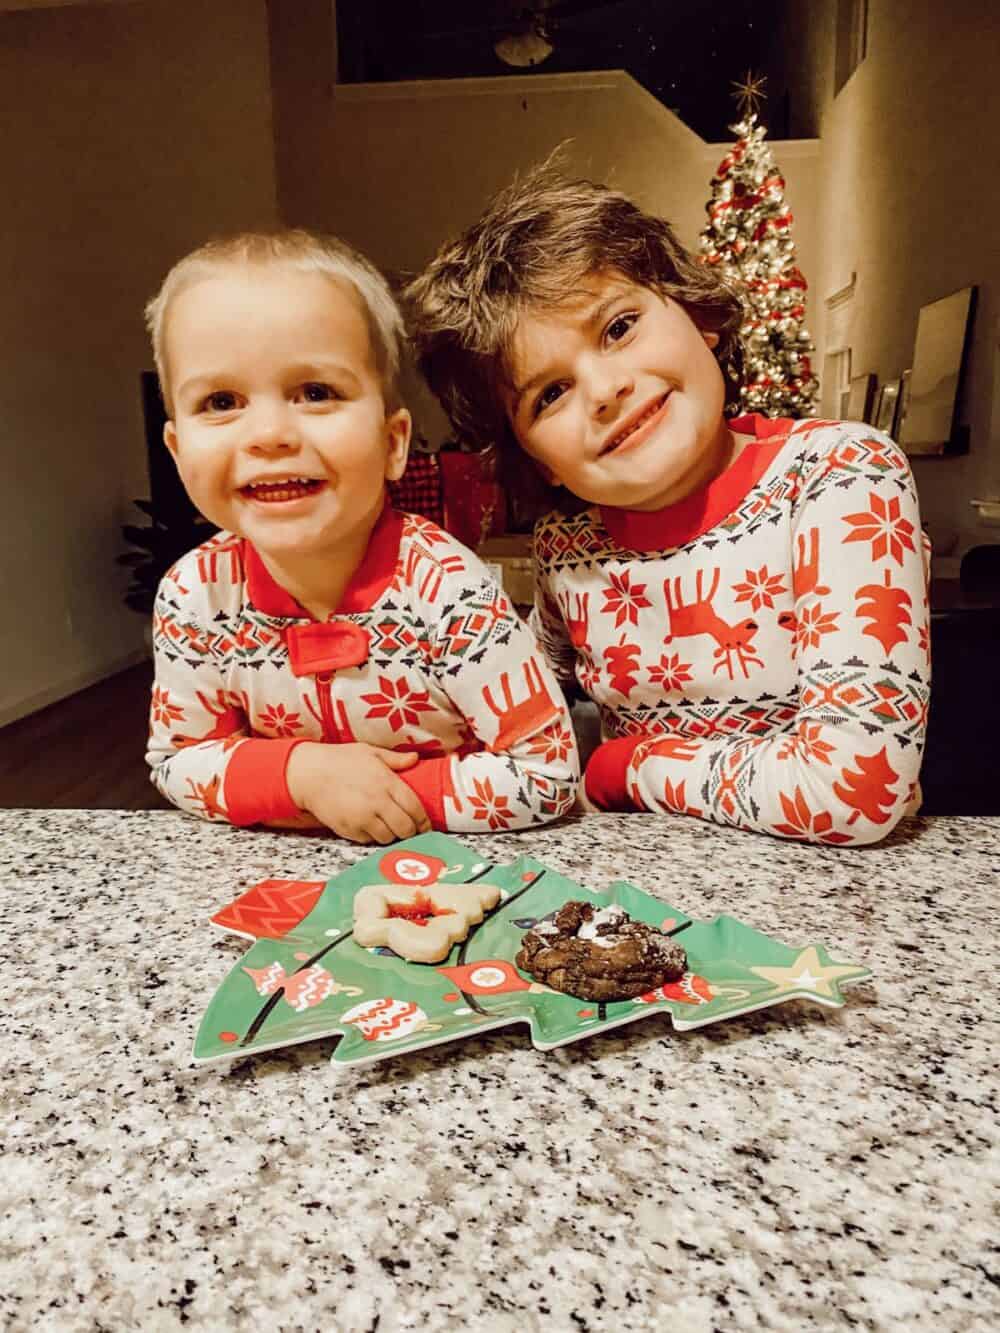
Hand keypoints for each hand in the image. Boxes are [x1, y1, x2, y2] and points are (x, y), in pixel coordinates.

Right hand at [286, 743, 431, 844]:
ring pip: (388, 838)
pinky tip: (368, 824)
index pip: (416, 808)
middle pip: (406, 828)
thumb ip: (395, 759)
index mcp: (387, 783)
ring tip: (387, 825)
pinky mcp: (349, 830)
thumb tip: (415, 759)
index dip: (424, 820)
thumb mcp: (369, 752)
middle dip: (410, 831)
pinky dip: (372, 836)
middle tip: (409, 828)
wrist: (308, 775)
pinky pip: (368, 840)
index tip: (425, 824)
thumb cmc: (338, 761)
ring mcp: (363, 819)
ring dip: (391, 835)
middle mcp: (378, 803)